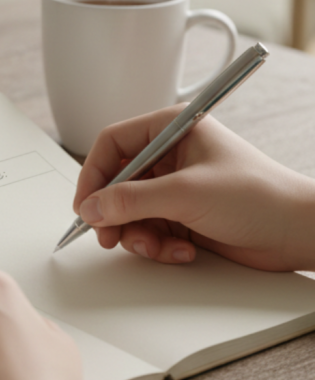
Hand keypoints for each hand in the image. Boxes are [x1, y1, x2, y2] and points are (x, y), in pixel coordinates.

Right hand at [74, 106, 314, 270]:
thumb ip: (132, 200)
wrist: (298, 231)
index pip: (113, 144)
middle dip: (113, 213)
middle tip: (109, 236)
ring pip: (130, 211)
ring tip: (158, 246)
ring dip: (138, 234)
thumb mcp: (186, 194)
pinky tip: (182, 250)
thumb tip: (92, 208)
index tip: (85, 206)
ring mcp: (176, 187)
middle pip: (117, 182)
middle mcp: (170, 155)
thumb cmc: (260, 196)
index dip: (94, 175)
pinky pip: (149, 230)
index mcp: (172, 129)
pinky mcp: (183, 216)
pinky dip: (158, 245)